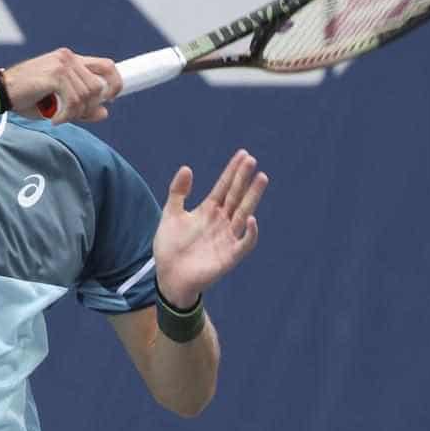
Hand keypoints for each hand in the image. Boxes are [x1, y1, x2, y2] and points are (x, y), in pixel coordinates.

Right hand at [2, 48, 121, 123]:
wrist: (1, 92)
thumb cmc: (28, 97)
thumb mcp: (59, 104)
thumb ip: (82, 107)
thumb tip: (105, 112)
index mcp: (72, 59)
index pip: (107, 65)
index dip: (114, 84)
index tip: (109, 99)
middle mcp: (69, 58)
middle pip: (99, 86)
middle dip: (90, 107)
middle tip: (71, 115)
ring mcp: (62, 64)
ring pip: (87, 96)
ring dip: (75, 114)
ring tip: (59, 117)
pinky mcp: (55, 75)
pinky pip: (73, 101)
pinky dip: (65, 116)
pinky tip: (54, 119)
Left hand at [153, 150, 268, 307]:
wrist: (168, 276)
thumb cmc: (170, 247)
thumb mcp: (170, 215)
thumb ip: (178, 192)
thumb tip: (187, 168)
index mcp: (209, 210)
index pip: (224, 186)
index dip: (232, 171)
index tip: (243, 154)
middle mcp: (221, 221)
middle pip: (235, 196)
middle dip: (243, 178)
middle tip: (252, 160)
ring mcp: (227, 237)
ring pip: (244, 213)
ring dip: (252, 197)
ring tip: (261, 178)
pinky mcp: (230, 256)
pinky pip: (244, 243)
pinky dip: (250, 233)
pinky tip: (252, 219)